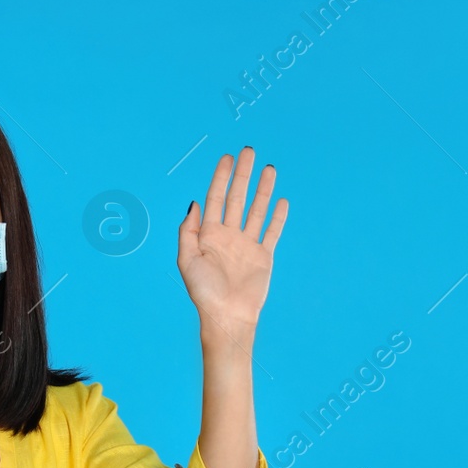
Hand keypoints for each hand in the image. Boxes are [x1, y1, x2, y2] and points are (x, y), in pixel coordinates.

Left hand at [179, 146, 286, 336]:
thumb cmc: (204, 292)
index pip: (216, 198)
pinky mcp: (263, 256)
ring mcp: (247, 244)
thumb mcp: (187, 260)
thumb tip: (194, 203)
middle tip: (249, 151)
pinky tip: (281, 200)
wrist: (227, 316)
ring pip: (257, 210)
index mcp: (208, 234)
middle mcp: (228, 235)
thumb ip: (188, 231)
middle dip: (243, 175)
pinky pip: (271, 231)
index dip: (221, 177)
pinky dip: (277, 216)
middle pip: (237, 198)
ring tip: (269, 168)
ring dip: (263, 189)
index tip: (228, 158)